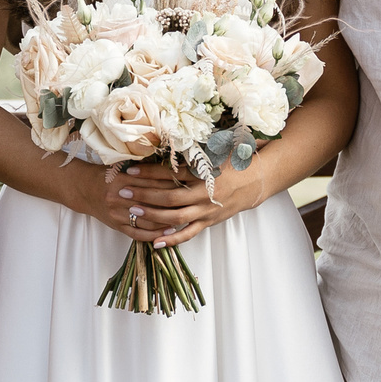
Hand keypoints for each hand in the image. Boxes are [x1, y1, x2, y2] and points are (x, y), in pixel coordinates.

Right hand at [66, 156, 198, 240]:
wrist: (83, 189)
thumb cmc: (106, 175)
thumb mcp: (121, 167)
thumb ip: (144, 170)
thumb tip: (172, 169)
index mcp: (122, 180)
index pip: (152, 184)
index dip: (170, 185)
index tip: (186, 185)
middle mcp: (119, 198)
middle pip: (151, 203)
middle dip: (172, 204)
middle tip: (189, 204)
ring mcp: (117, 214)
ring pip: (147, 221)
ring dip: (165, 222)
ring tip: (182, 220)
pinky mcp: (117, 226)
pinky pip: (138, 234)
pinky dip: (153, 235)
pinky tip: (166, 233)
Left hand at [128, 158, 269, 246]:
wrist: (257, 179)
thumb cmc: (232, 160)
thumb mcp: (214, 149)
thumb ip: (191, 149)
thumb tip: (165, 139)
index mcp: (205, 172)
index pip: (172, 173)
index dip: (149, 172)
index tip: (130, 169)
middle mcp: (205, 193)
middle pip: (170, 198)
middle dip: (145, 195)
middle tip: (124, 192)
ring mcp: (207, 210)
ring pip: (177, 218)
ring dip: (153, 216)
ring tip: (133, 211)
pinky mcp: (209, 221)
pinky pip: (189, 234)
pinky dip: (172, 239)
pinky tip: (155, 242)